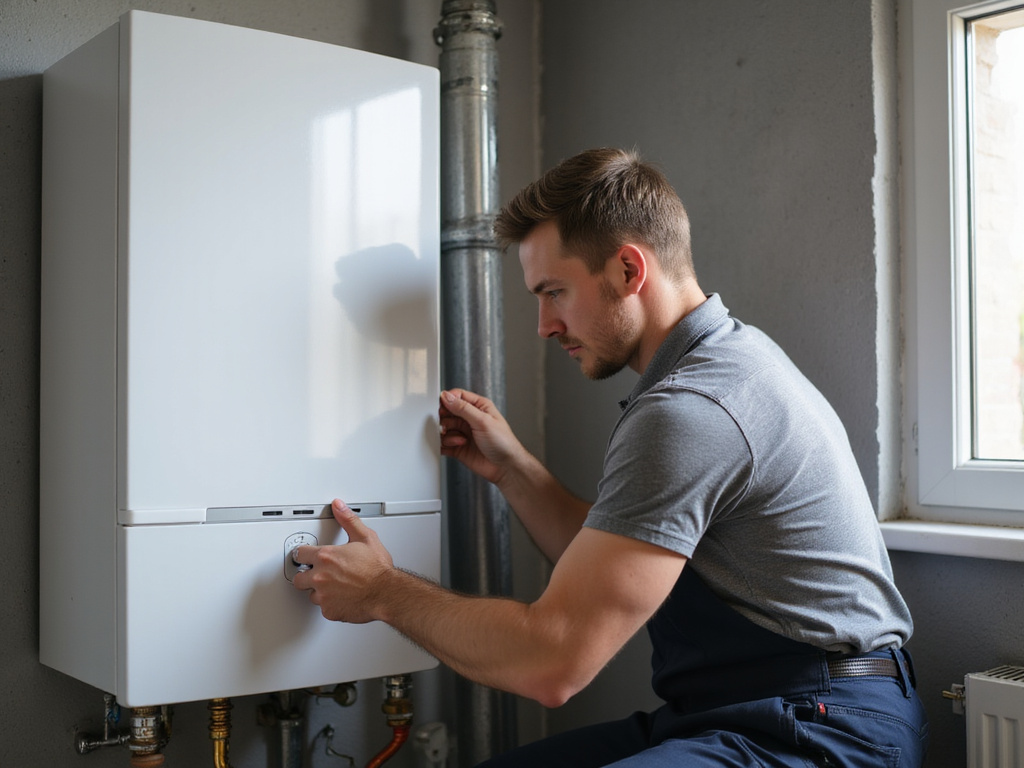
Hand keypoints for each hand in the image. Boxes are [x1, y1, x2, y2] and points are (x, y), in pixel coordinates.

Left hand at [292, 499, 393, 623]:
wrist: (387, 593)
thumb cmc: (378, 569)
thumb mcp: (365, 537)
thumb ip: (348, 520)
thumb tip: (338, 506)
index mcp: (326, 557)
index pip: (299, 554)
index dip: (304, 554)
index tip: (307, 555)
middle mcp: (320, 577)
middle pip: (298, 577)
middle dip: (307, 574)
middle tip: (319, 572)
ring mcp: (323, 596)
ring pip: (311, 594)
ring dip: (319, 591)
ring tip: (334, 586)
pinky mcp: (329, 611)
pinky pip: (323, 608)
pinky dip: (330, 604)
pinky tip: (341, 597)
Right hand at [438, 389, 523, 484]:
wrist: (505, 467)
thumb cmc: (503, 443)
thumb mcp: (483, 421)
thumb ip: (463, 408)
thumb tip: (448, 397)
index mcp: (479, 407)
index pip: (458, 396)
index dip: (448, 399)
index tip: (441, 406)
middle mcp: (470, 419)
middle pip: (448, 412)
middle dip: (444, 418)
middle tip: (446, 424)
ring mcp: (464, 433)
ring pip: (445, 428)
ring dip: (448, 433)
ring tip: (459, 438)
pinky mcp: (459, 447)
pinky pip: (444, 443)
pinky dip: (445, 444)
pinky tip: (456, 445)